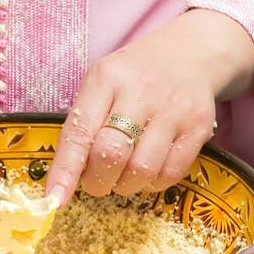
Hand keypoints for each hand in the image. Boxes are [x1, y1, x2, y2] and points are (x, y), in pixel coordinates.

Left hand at [44, 9, 253, 203]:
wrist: (190, 54)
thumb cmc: (135, 76)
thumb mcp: (102, 84)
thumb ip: (84, 124)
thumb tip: (66, 179)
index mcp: (106, 79)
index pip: (79, 133)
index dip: (65, 171)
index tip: (54, 200)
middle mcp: (141, 92)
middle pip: (110, 156)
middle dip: (97, 182)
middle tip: (96, 182)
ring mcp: (173, 110)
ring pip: (141, 171)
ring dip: (125, 185)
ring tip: (124, 173)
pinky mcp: (198, 127)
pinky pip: (170, 174)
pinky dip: (152, 183)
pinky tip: (148, 170)